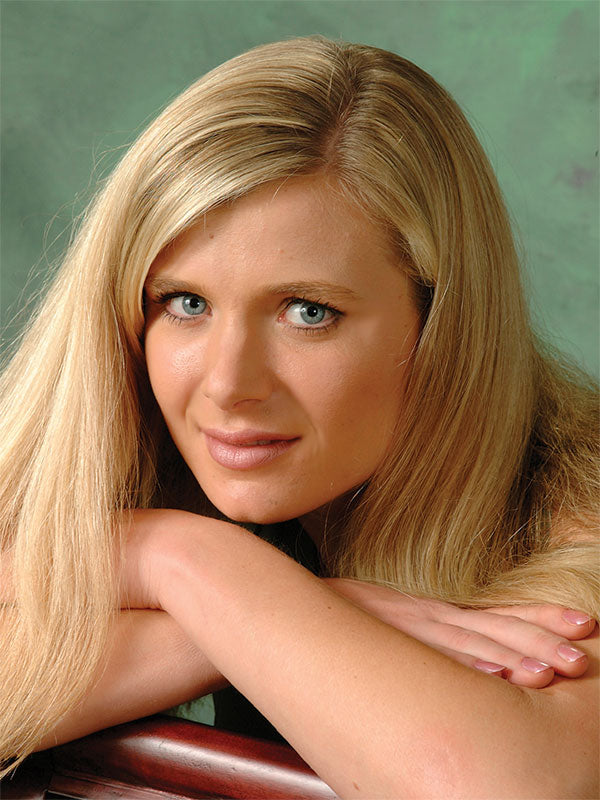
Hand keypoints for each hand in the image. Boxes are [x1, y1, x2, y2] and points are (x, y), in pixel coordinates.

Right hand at [324, 578, 594, 687]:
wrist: (300, 604)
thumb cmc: (350, 620)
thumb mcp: (398, 621)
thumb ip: (431, 636)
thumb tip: (476, 657)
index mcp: (439, 613)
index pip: (500, 613)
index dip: (542, 617)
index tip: (583, 623)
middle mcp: (433, 616)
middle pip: (497, 627)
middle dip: (542, 640)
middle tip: (581, 657)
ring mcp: (413, 628)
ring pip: (472, 642)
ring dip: (514, 656)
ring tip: (550, 672)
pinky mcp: (391, 638)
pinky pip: (432, 654)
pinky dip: (465, 661)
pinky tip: (493, 671)